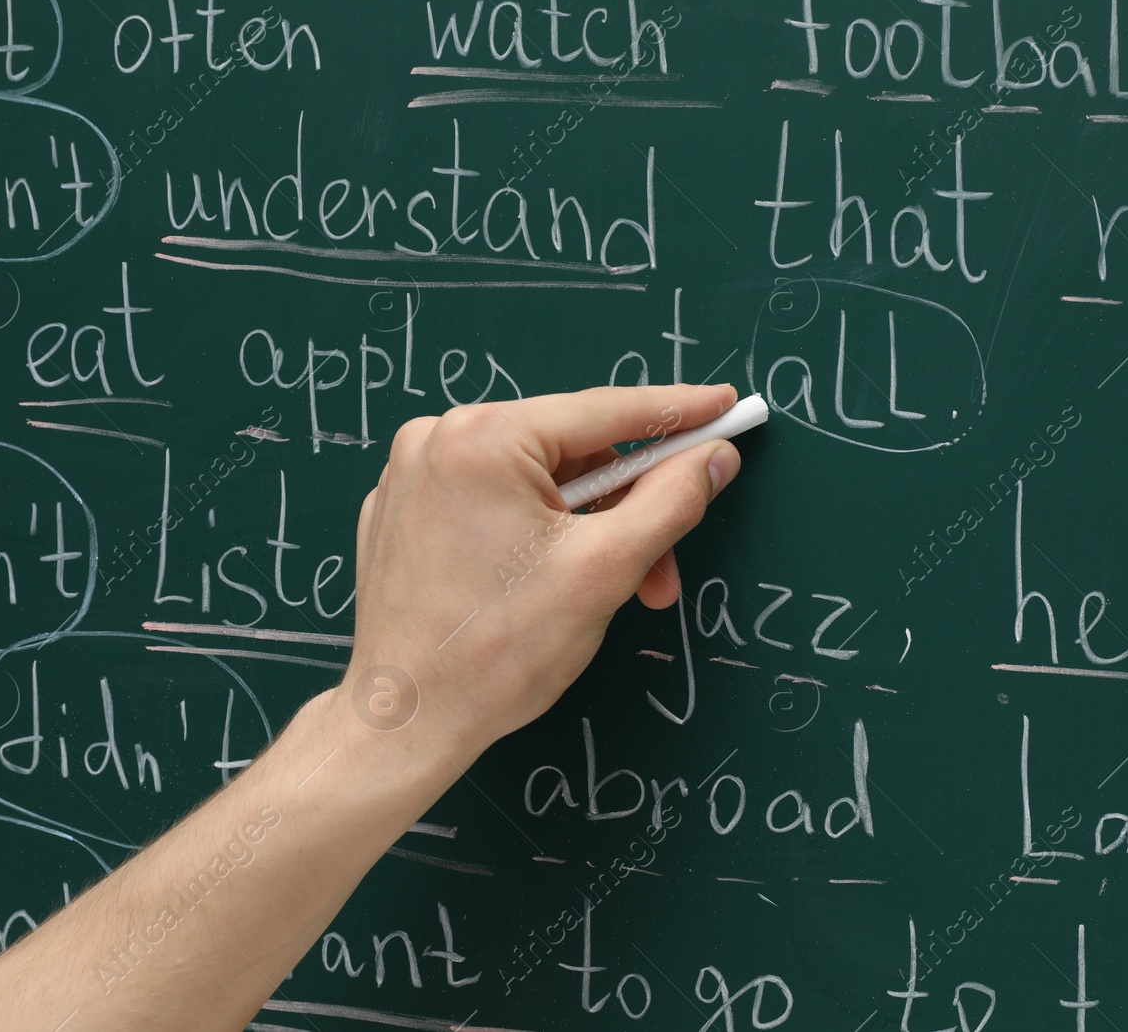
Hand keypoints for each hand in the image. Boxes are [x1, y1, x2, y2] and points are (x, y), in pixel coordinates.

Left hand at [344, 384, 741, 751]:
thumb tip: (712, 459)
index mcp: (482, 439)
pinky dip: (531, 533)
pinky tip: (544, 585)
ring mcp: (413, 477)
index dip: (678, 412)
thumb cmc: (492, 655)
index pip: (605, 410)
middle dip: (625, 510)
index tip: (724, 406)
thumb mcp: (605, 570)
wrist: (406, 722)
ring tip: (600, 592)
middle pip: (570, 452)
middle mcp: (437, 441)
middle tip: (660, 568)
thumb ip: (671, 501)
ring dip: (583, 530)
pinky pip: (491, 500)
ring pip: (534, 481)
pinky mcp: (403, 513)